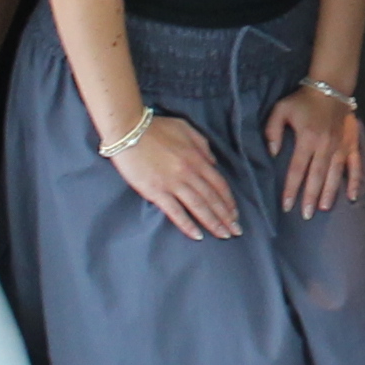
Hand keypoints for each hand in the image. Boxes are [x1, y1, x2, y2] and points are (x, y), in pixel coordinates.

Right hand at [110, 112, 240, 240]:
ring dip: (213, 223)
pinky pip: (175, 211)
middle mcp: (189, 172)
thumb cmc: (156, 128)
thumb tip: (213, 162)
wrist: (128, 130)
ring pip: (198, 207)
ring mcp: (173, 183)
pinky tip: (197, 235)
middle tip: (236, 232)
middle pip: (212, 198)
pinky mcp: (156, 191)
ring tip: (223, 236)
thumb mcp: (186, 128)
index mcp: (197, 158)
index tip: (235, 214)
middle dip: (226, 217)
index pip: (219, 184)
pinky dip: (187, 225)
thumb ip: (202, 145)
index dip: (229, 201)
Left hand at [266, 88, 364, 219]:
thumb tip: (272, 153)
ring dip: (330, 192)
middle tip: (306, 215)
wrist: (330, 87)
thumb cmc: (303, 100)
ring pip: (335, 174)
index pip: (297, 169)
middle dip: (310, 197)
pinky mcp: (351, 143)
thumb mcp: (281, 109)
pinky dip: (354, 181)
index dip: (292, 188)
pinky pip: (355, 165)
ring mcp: (340, 145)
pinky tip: (352, 196)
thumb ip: (272, 130)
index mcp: (307, 138)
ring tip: (323, 208)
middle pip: (317, 176)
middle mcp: (325, 145)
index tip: (287, 205)